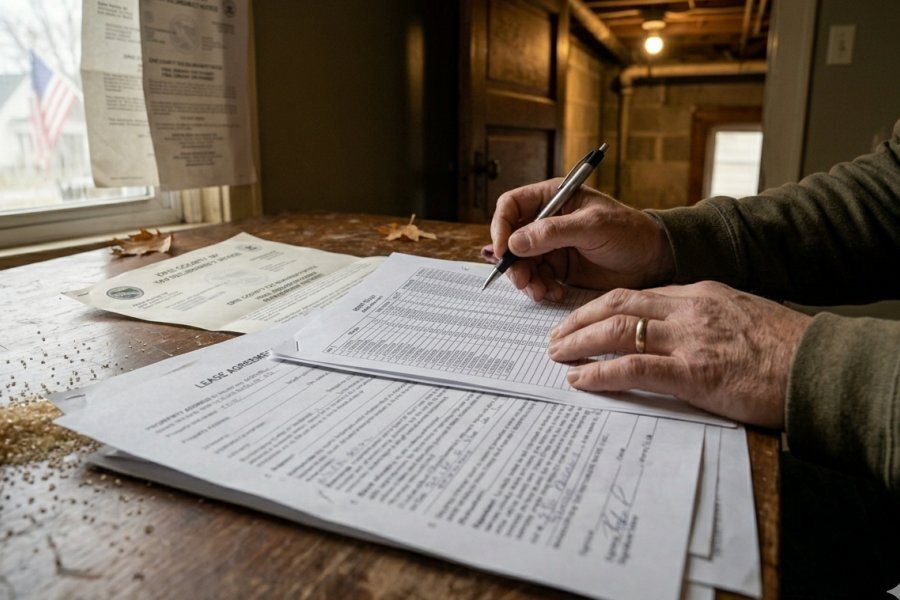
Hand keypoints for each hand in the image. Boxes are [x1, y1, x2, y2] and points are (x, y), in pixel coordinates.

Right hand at [488, 179, 674, 301]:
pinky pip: (537, 278)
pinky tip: (554, 293)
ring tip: (541, 291)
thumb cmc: (629, 232)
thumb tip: (515, 242)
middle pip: (512, 239)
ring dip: (526, 279)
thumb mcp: (592, 227)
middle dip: (514, 262)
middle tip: (522, 281)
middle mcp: (548, 220)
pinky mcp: (559, 267)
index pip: (511, 205)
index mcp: (553, 197)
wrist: (653, 259)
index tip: (503, 251)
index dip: (501, 227)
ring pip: (522, 262)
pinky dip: (540, 287)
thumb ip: (552, 233)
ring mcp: (552, 245)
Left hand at [547, 281, 811, 427]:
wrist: (818, 366)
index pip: (636, 294)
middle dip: (578, 318)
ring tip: (556, 354)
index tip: (581, 317)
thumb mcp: (740, 314)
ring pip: (617, 330)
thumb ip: (704, 317)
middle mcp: (688, 310)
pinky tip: (580, 380)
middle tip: (555, 334)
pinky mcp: (693, 373)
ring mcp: (689, 340)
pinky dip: (600, 373)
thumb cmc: (784, 347)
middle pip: (616, 304)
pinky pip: (633, 368)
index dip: (601, 306)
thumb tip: (673, 330)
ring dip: (578, 341)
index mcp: (699, 294)